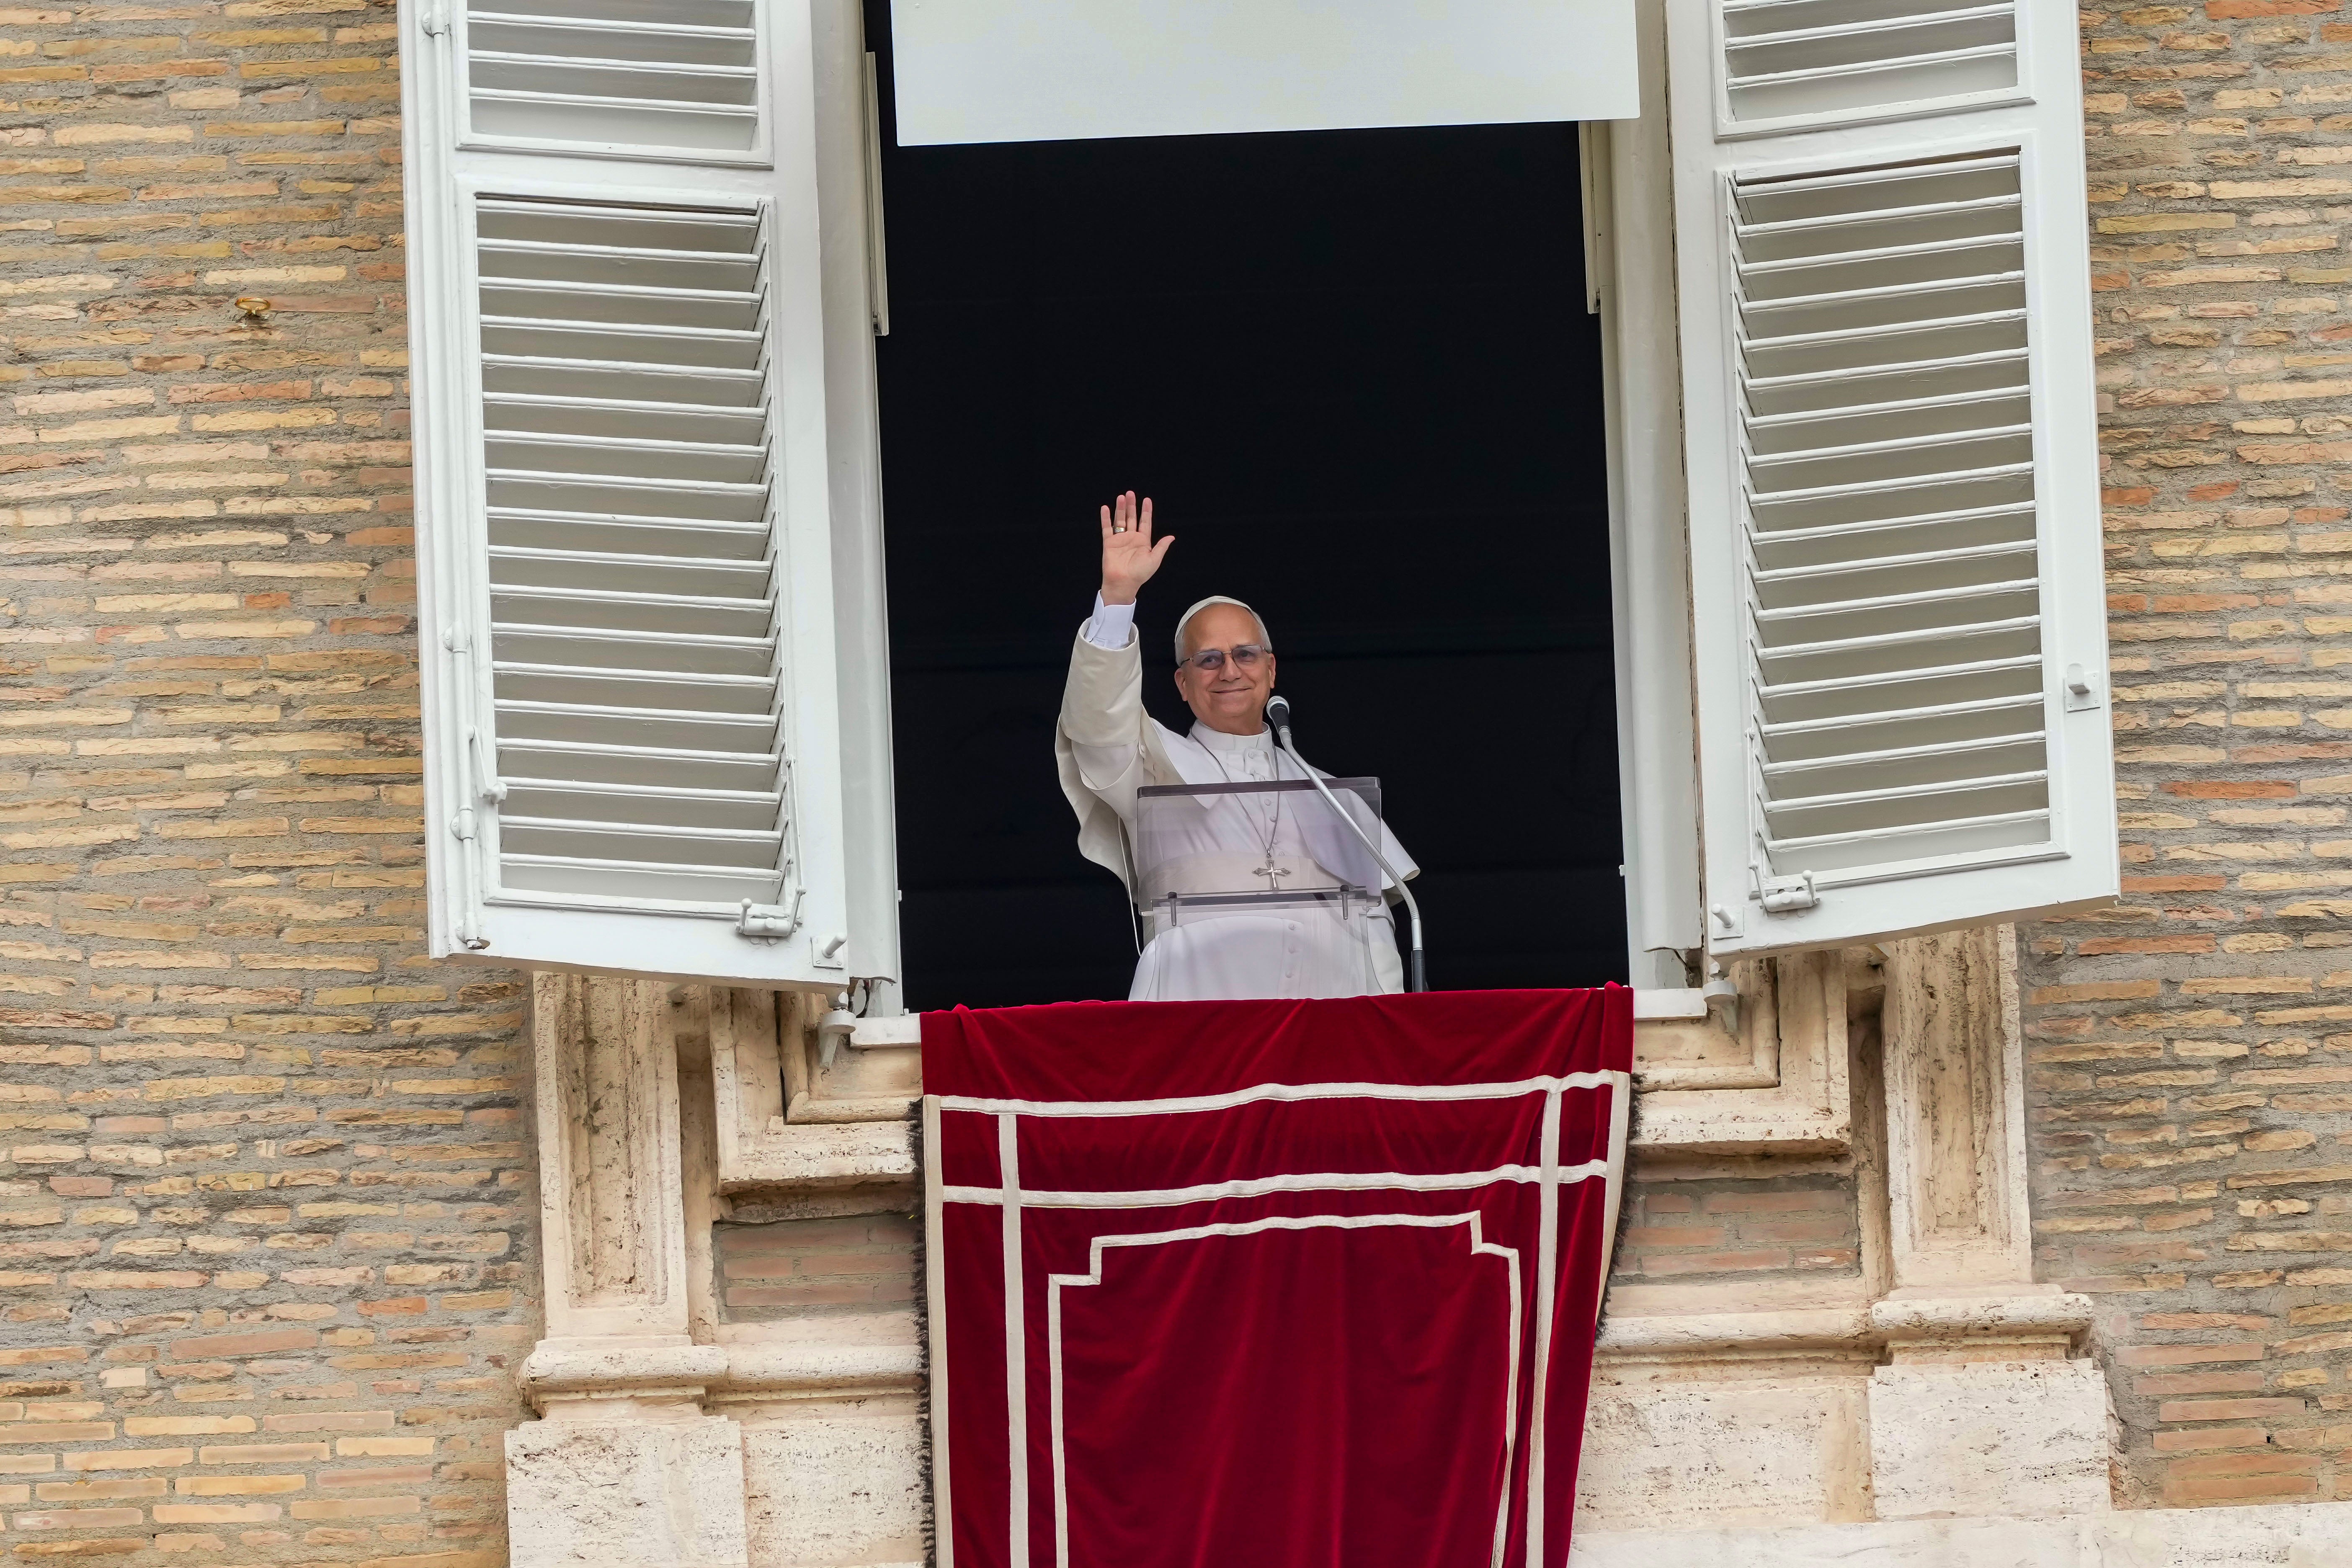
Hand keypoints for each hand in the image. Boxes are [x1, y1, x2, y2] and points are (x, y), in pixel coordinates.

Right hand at [1099, 490, 1171, 605]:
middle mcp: (1131, 538)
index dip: (1146, 511)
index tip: (1147, 500)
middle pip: (1132, 518)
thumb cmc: (1140, 573)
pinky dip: (1106, 518)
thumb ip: (1161, 546)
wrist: (1123, 582)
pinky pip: (1107, 528)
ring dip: (1121, 508)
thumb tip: (1172, 536)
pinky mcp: (1109, 543)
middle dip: (1132, 505)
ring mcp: (1120, 539)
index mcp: (1143, 541)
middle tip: (1131, 493)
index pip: (1145, 522)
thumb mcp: (1154, 559)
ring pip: (1120, 520)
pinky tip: (1106, 508)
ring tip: (1121, 497)